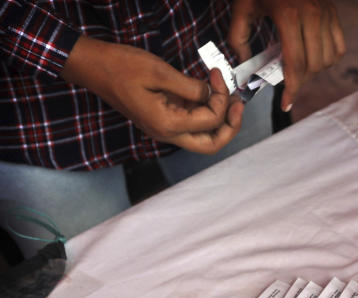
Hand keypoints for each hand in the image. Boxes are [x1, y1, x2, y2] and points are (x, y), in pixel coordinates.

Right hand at [62, 37, 243, 153]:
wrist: (92, 66)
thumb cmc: (120, 67)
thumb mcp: (160, 72)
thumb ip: (191, 87)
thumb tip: (212, 93)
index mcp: (166, 125)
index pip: (211, 122)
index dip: (222, 99)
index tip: (218, 76)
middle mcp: (167, 133)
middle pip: (211, 144)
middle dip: (230, 126)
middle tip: (237, 104)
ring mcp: (165, 128)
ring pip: (203, 137)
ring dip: (220, 119)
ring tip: (227, 95)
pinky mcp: (163, 119)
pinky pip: (192, 123)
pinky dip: (205, 111)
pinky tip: (209, 92)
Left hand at [229, 0, 345, 111]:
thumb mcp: (242, 7)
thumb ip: (238, 39)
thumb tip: (245, 66)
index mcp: (288, 15)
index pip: (295, 63)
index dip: (292, 89)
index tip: (286, 104)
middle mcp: (312, 14)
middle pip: (313, 65)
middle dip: (300, 81)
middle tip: (287, 85)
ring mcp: (325, 12)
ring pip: (328, 60)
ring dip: (314, 71)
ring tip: (298, 69)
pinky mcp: (333, 12)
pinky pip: (338, 47)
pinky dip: (328, 59)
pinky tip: (313, 59)